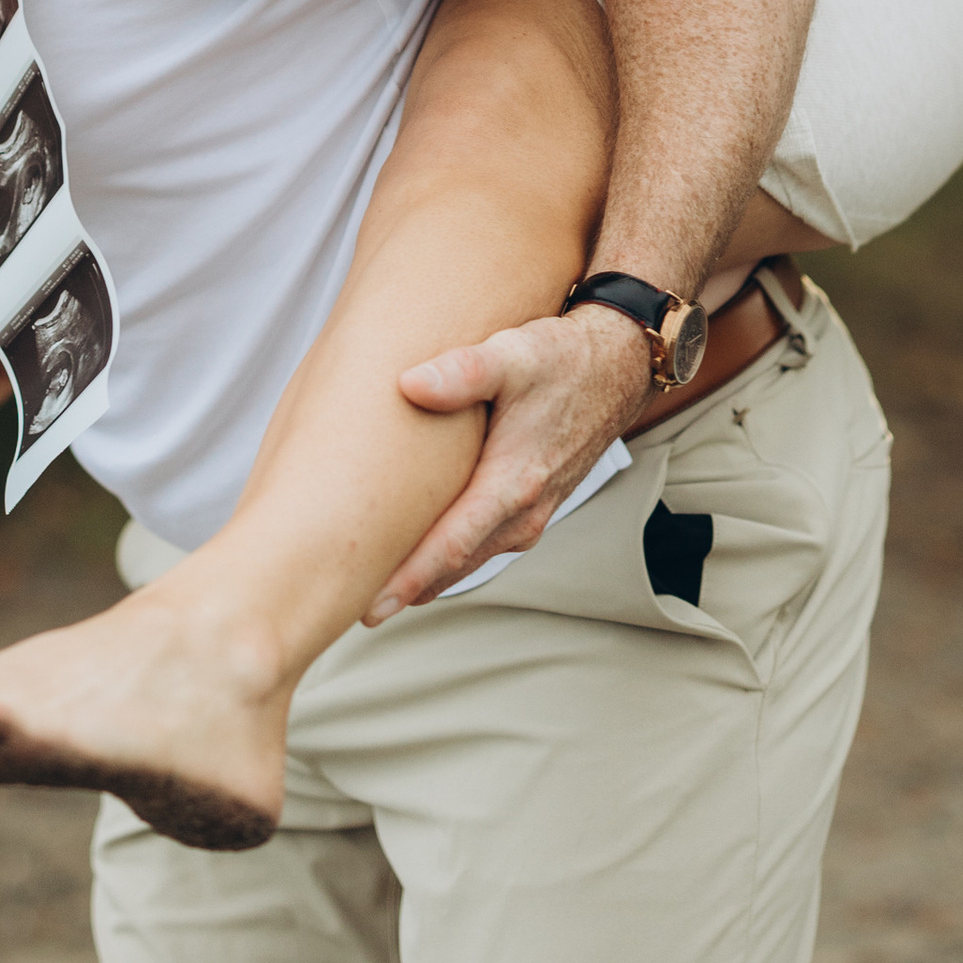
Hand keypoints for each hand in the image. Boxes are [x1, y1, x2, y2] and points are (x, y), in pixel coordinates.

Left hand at [368, 307, 653, 616]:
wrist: (616, 370)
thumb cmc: (563, 361)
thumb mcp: (512, 355)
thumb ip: (461, 371)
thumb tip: (409, 384)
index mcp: (514, 484)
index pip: (452, 546)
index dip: (408, 578)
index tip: (369, 606)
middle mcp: (523, 514)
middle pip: (453, 567)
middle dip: (403, 590)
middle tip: (346, 607)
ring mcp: (528, 517)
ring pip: (466, 560)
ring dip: (424, 578)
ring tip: (371, 590)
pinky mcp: (527, 509)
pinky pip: (479, 545)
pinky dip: (446, 558)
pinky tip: (416, 554)